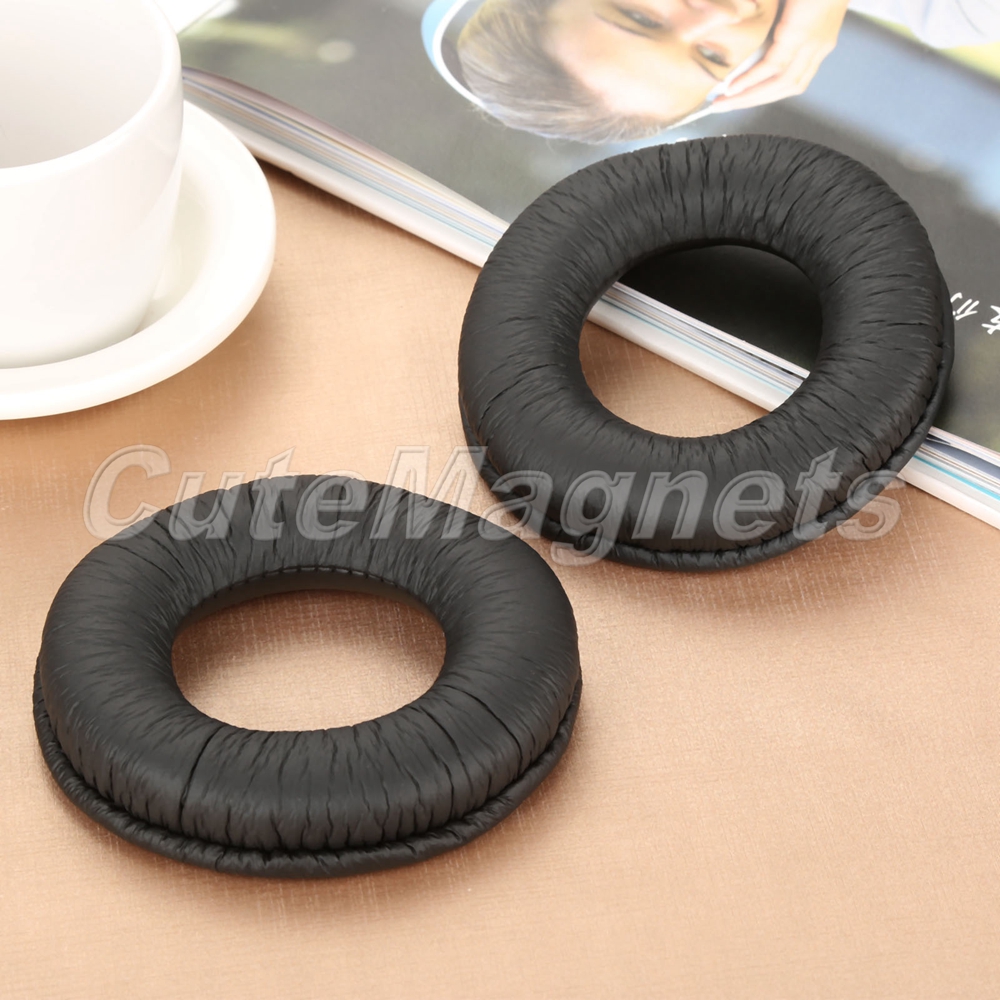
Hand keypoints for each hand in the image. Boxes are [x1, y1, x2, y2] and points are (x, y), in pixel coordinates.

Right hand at [709, 0, 850, 112]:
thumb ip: (780, 21)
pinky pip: (773, 66)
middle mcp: (818, 47)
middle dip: (751, 101)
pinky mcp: (801, 34)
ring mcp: (812, 42)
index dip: (764, 92)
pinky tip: (732, 87)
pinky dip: (751, 79)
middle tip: (723, 106)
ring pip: (778, 84)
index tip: (739, 98)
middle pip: (784, 88)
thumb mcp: (795, 6)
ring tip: (723, 101)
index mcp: (820, 41)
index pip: (791, 79)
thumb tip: (752, 29)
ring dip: (747, 97)